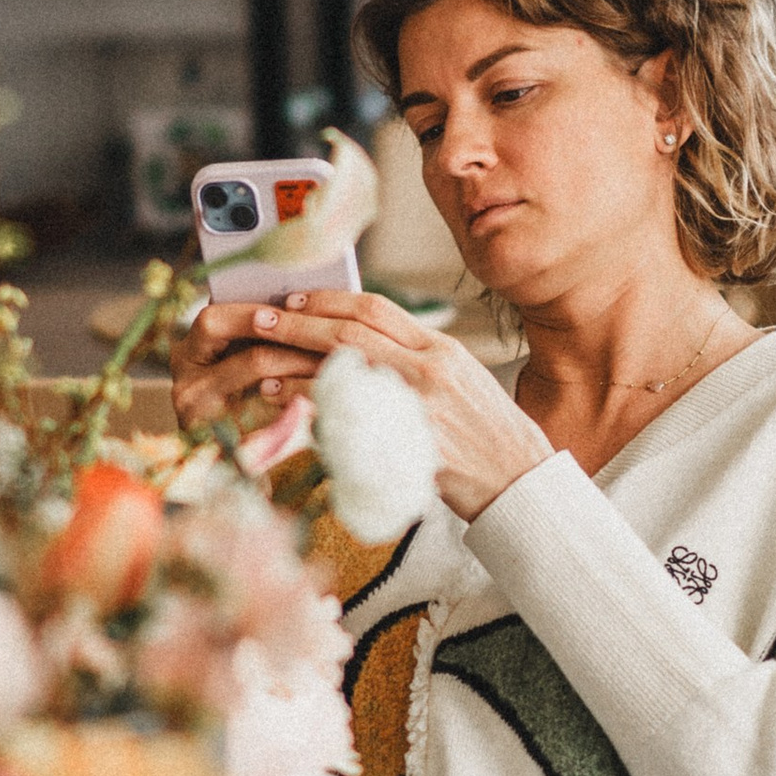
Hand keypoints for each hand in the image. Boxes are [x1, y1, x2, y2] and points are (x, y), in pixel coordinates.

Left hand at [223, 289, 550, 523]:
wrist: (516, 477)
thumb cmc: (485, 430)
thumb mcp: (461, 377)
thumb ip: (416, 356)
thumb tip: (363, 339)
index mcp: (440, 348)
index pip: (376, 308)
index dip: (329, 299)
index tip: (296, 298)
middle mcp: (428, 368)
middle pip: (349, 332)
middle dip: (298, 323)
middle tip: (260, 318)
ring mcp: (415, 405)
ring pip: (339, 369)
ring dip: (292, 363)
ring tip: (259, 360)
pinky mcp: (403, 441)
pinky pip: (344, 417)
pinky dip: (308, 406)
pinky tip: (283, 403)